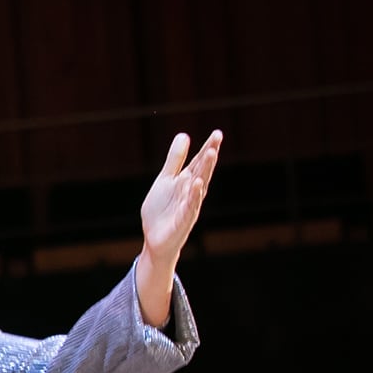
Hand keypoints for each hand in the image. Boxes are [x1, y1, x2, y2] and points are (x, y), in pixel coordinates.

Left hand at [138, 130, 221, 261]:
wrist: (155, 238)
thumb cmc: (162, 209)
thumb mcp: (165, 180)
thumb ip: (175, 160)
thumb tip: (184, 135)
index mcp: (187, 181)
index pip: (199, 162)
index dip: (208, 148)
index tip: (217, 133)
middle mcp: (192, 192)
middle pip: (202, 171)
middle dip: (209, 155)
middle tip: (217, 139)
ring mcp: (189, 206)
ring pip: (199, 186)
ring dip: (204, 171)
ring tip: (210, 154)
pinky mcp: (182, 221)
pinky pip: (190, 207)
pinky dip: (193, 195)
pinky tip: (197, 184)